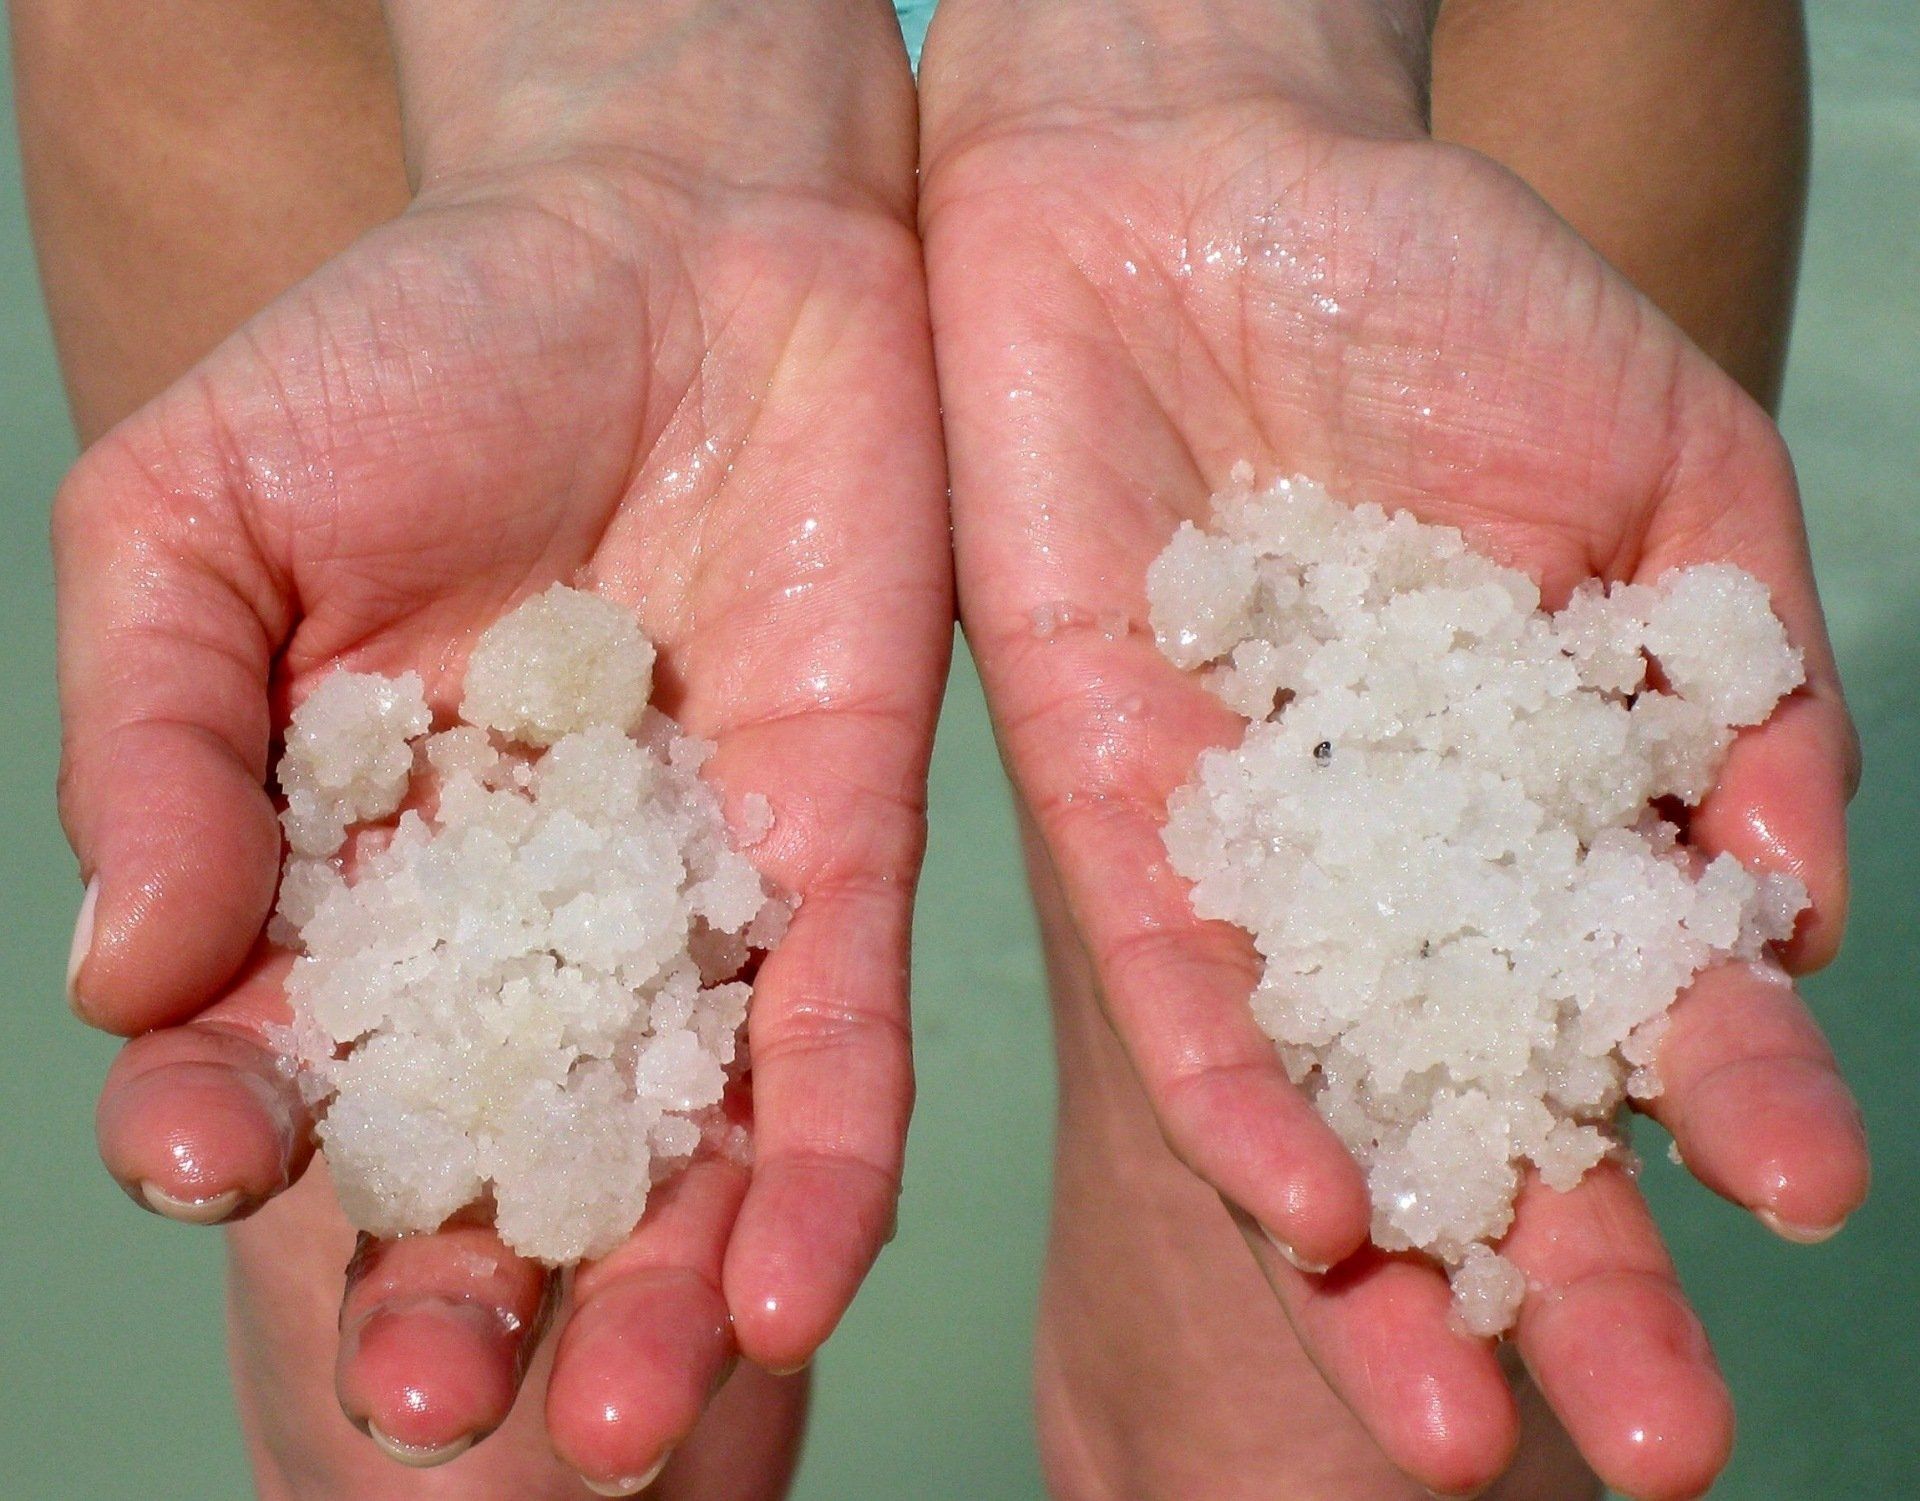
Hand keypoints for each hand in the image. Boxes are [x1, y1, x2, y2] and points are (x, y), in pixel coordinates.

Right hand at [57, 4, 947, 1488]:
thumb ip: (157, 739)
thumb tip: (130, 975)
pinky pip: (833, 1048)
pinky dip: (816, 1169)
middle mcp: (511, 921)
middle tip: (437, 1402)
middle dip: (456, 1292)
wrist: (680, 238)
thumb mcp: (203, 513)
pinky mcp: (840, 865)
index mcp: (329, 861)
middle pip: (478, 1156)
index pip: (271, 1049)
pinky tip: (790, 1290)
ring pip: (667, 1153)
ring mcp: (685, 906)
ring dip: (652, 1299)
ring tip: (630, 1425)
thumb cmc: (419, 346)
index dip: (230, 1126)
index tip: (216, 1162)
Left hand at [920, 2, 1866, 1494]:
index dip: (1716, 1098)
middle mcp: (1385, 851)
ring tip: (1460, 1427)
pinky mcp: (1102, 796)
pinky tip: (1305, 1212)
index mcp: (1530, 790)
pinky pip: (1165, 974)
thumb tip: (1792, 908)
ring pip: (1319, 1086)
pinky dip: (1234, 1090)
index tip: (1802, 1203)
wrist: (1211, 179)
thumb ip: (1734, 680)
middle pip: (1477, 1094)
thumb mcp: (1665, 465)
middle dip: (1561, 1261)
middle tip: (1661, 1438)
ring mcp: (1245, 839)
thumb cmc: (1449, 286)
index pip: (1629, 989)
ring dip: (1388, 1260)